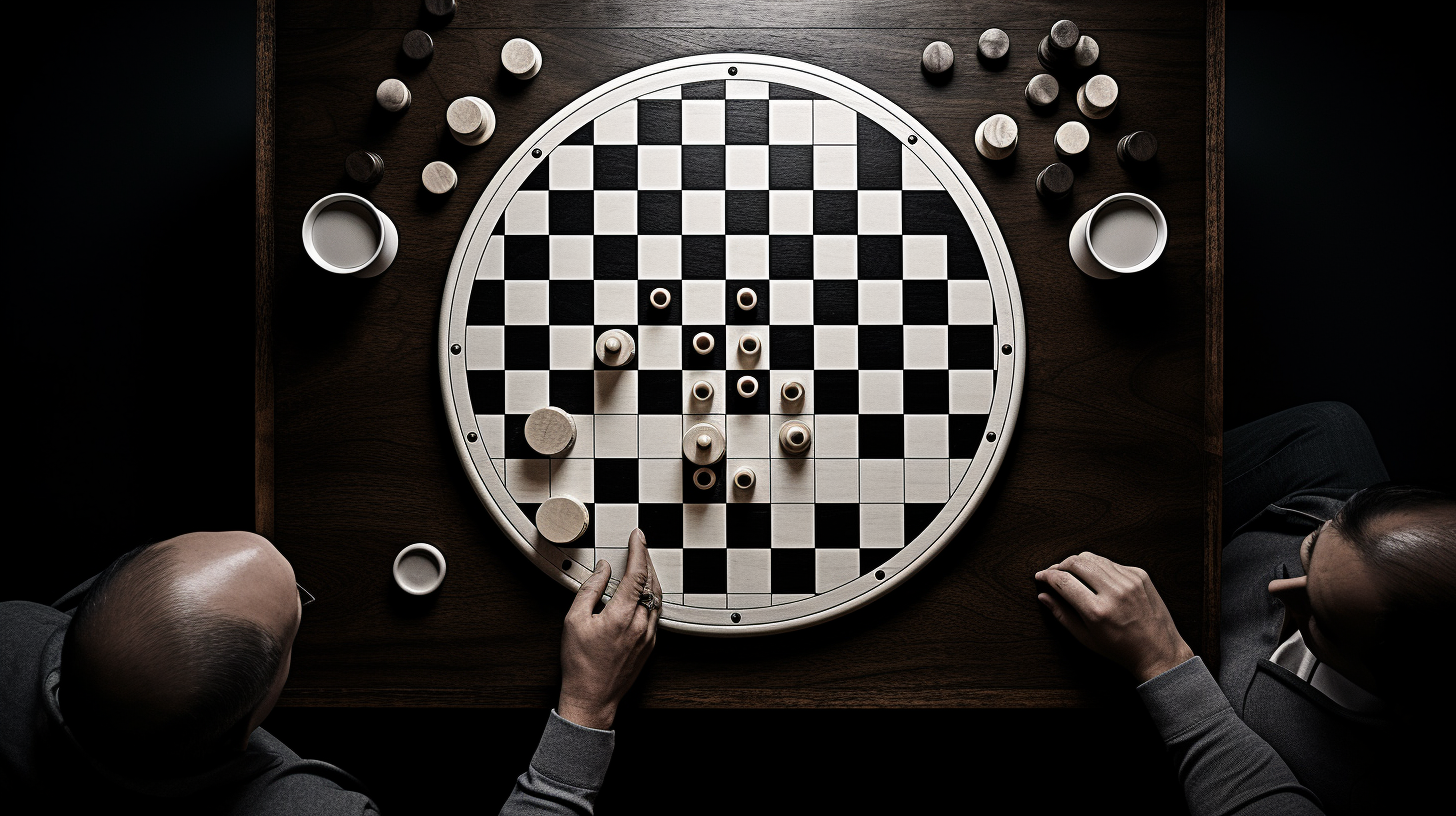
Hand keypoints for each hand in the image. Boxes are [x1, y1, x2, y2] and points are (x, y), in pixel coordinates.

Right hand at [558, 528, 659, 729]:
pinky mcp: (650, 646)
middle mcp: (640, 625)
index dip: (639, 550)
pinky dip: (651, 597)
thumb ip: (590, 589)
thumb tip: (603, 568)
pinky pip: (656, 614)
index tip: (637, 536)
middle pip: (652, 583)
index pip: (637, 573)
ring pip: (657, 598)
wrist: (592, 698)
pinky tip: (642, 593)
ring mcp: (648, 637)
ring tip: (642, 564)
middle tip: (640, 545)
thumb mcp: (574, 621)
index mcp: (622, 615)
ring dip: (651, 578)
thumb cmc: (580, 664)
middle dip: (647, 560)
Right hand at [1035, 552, 1193, 683]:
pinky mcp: (1140, 574)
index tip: (1040, 576)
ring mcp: (1129, 580)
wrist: (1158, 651)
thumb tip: (1043, 596)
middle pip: (1076, 562)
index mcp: (1097, 611)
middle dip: (1059, 565)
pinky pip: (1110, 563)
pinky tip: (1095, 578)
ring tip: (1071, 573)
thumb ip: (1062, 615)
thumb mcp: (1086, 639)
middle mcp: (1114, 592)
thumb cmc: (1121, 649)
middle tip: (1053, 573)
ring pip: (1093, 558)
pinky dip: (1098, 567)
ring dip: (1077, 562)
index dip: (1047, 576)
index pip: (1063, 581)